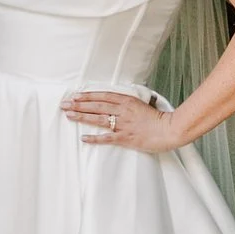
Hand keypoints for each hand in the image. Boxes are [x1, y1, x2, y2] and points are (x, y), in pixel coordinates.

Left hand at [61, 90, 182, 153]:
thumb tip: (115, 102)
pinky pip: (106, 138)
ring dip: (82, 117)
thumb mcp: (142, 104)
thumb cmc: (158, 118)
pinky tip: (83, 138)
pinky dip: (94, 138)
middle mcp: (123, 111)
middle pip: (96, 106)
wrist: (169, 130)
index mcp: (127, 101)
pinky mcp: (125, 138)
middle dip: (79, 105)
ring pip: (98, 119)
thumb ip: (128, 103)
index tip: (75, 96)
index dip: (87, 95)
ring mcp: (123, 124)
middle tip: (65, 104)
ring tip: (69, 115)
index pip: (102, 96)